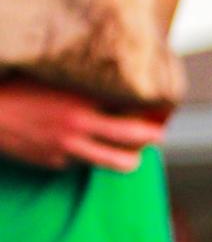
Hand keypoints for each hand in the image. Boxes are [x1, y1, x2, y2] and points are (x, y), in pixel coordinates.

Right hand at [0, 82, 167, 172]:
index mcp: (81, 101)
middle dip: (153, 138)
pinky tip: (74, 142)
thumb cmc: (18, 88)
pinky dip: (83, 154)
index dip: (151, 113)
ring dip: (129, 159)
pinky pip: (80, 161)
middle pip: (133, 139)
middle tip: (160, 136)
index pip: (131, 109)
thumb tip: (115, 90)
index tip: (163, 113)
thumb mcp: (54, 80)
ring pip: (116, 162)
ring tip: (132, 154)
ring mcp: (68, 149)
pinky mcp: (55, 162)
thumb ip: (84, 88)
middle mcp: (79, 126)